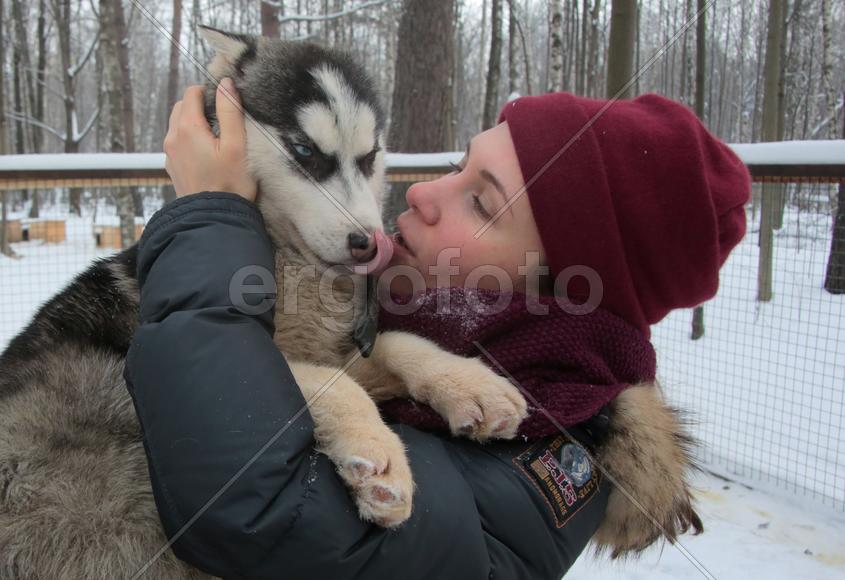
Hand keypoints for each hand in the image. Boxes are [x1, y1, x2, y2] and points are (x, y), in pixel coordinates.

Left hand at [163, 78, 256, 201]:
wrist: (213, 219)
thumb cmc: (230, 184)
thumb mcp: (237, 144)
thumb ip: (230, 111)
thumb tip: (225, 84)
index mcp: (187, 127)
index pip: (192, 93)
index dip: (210, 93)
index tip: (227, 104)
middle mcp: (173, 138)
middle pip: (182, 107)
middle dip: (201, 107)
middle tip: (224, 121)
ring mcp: (170, 154)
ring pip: (178, 126)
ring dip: (195, 123)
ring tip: (218, 139)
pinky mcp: (173, 168)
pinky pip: (179, 144)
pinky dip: (191, 140)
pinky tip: (208, 155)